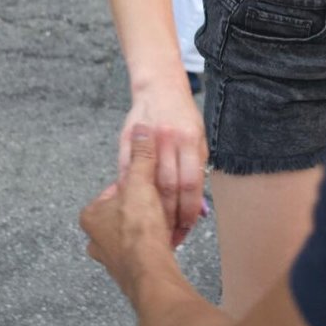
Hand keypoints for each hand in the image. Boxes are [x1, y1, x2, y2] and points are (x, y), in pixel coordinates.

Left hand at [81, 125, 175, 300]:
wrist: (151, 272)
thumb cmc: (139, 228)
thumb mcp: (142, 183)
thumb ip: (142, 155)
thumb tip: (142, 128)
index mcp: (92, 216)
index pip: (114, 189)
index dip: (136, 180)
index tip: (151, 178)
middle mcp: (96, 239)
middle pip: (124, 211)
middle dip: (142, 203)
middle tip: (160, 197)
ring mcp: (111, 257)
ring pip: (133, 231)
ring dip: (149, 223)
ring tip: (166, 215)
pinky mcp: (128, 270)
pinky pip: (142, 248)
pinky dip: (153, 240)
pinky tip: (166, 235)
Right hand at [119, 81, 207, 246]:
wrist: (159, 87)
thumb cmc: (182, 116)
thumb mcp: (198, 137)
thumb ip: (197, 169)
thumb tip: (200, 208)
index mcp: (190, 139)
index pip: (191, 182)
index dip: (188, 210)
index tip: (187, 229)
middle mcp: (169, 140)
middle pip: (169, 187)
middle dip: (169, 217)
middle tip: (168, 237)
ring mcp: (145, 140)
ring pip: (147, 183)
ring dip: (148, 211)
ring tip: (151, 231)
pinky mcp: (126, 140)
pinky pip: (125, 172)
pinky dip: (128, 194)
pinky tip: (130, 209)